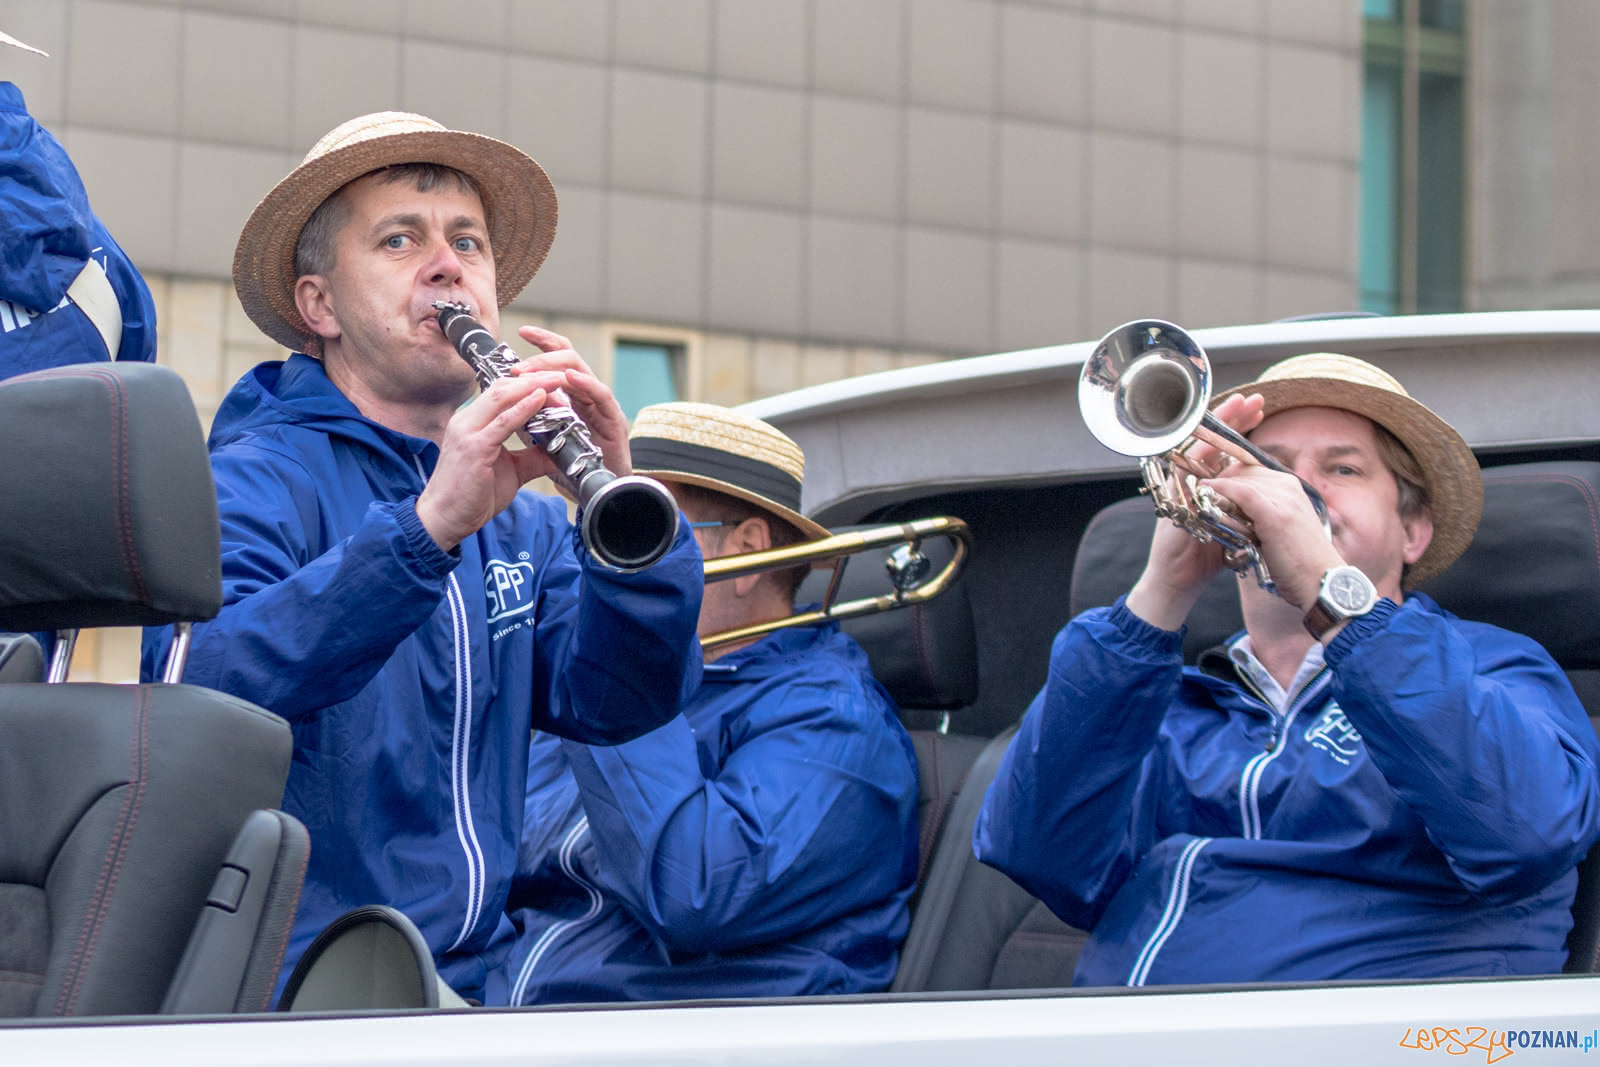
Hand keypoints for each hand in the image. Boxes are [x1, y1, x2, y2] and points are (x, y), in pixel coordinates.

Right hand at [416, 377, 551, 550]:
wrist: (445, 519)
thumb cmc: (473, 496)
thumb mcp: (511, 471)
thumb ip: (533, 457)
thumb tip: (561, 451)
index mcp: (472, 422)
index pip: (502, 391)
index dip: (528, 383)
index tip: (554, 382)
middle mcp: (467, 420)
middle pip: (502, 386)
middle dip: (533, 377)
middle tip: (560, 374)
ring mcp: (468, 432)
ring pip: (502, 396)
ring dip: (532, 386)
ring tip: (556, 380)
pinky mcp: (474, 447)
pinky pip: (502, 421)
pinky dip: (523, 408)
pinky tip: (541, 398)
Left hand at [511, 326, 631, 476]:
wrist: (600, 492)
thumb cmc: (576, 465)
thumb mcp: (546, 437)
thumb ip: (531, 418)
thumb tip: (505, 403)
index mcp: (573, 394)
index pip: (560, 359)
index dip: (544, 343)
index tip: (522, 332)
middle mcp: (588, 394)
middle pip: (570, 358)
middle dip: (543, 356)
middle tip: (518, 366)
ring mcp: (602, 405)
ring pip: (582, 371)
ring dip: (555, 367)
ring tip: (533, 371)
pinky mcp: (614, 420)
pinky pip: (602, 395)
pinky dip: (586, 384)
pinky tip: (570, 378)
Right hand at [1125, 392, 1264, 630]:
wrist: (1178, 582)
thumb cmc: (1204, 557)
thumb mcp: (1233, 525)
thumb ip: (1244, 505)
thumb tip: (1267, 492)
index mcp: (1208, 484)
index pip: (1225, 449)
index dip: (1241, 430)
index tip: (1260, 412)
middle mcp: (1191, 481)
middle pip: (1211, 440)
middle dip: (1233, 418)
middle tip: (1253, 398)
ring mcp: (1179, 487)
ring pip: (1198, 446)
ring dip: (1219, 425)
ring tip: (1239, 405)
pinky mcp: (1171, 498)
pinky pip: (1184, 468)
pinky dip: (1200, 453)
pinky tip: (1215, 437)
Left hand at [1200, 462, 1343, 608]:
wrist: (1322, 583)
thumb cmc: (1301, 563)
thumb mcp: (1283, 529)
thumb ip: (1263, 514)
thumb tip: (1237, 512)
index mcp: (1290, 487)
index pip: (1250, 469)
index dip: (1226, 476)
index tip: (1205, 486)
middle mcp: (1288, 487)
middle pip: (1242, 471)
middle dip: (1218, 479)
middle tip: (1196, 491)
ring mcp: (1284, 498)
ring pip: (1240, 480)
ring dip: (1215, 487)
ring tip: (1195, 495)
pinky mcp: (1275, 514)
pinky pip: (1242, 492)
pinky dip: (1221, 490)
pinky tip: (1204, 491)